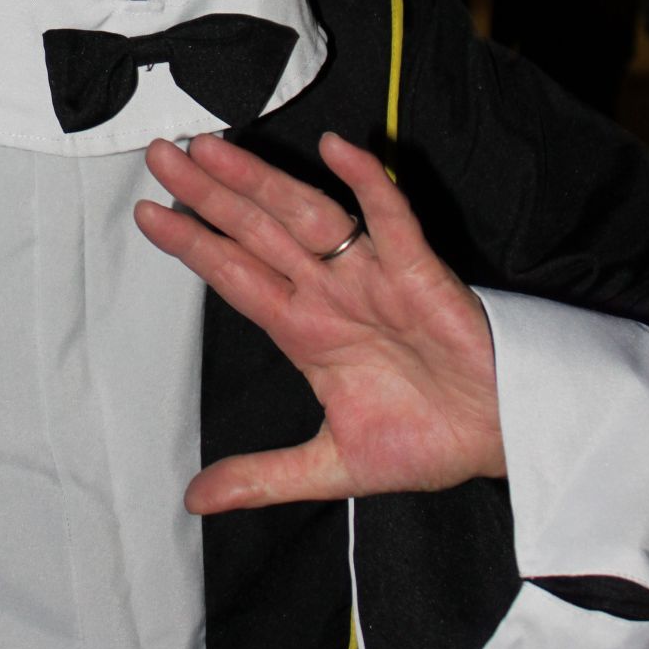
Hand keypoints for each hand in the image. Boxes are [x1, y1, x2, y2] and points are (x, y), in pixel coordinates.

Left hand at [135, 130, 505, 513]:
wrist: (500, 439)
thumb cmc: (427, 439)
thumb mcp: (332, 466)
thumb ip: (263, 477)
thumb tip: (197, 499)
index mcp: (304, 329)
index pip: (235, 275)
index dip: (192, 244)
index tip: (148, 213)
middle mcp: (328, 291)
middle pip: (256, 231)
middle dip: (208, 194)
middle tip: (160, 155)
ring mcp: (370, 275)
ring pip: (305, 214)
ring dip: (259, 180)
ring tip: (212, 149)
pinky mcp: (419, 272)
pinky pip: (391, 219)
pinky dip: (367, 184)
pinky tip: (337, 151)